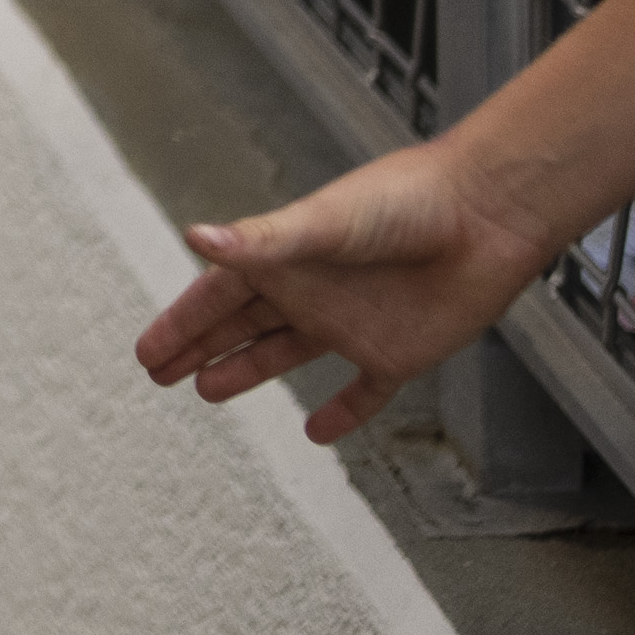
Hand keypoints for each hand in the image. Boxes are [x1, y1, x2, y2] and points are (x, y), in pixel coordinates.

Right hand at [131, 137, 557, 444]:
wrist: (487, 215)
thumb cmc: (407, 202)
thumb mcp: (326, 222)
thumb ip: (263, 240)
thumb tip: (196, 236)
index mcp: (287, 259)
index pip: (219, 297)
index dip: (182, 323)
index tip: (147, 351)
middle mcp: (313, 292)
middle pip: (242, 325)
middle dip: (198, 346)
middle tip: (157, 371)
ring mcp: (352, 324)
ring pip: (286, 353)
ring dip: (247, 370)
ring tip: (206, 390)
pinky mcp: (397, 352)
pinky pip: (363, 392)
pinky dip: (343, 413)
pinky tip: (318, 432)